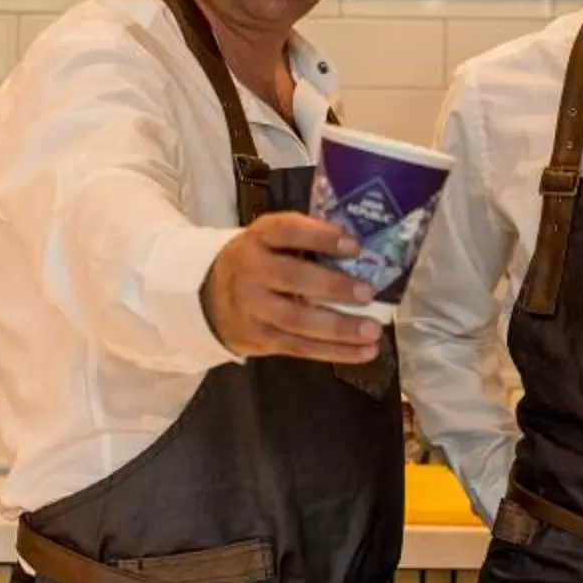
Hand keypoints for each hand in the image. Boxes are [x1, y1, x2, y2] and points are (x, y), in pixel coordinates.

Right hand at [200, 212, 382, 364]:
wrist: (209, 298)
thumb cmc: (259, 263)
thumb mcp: (270, 241)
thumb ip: (307, 239)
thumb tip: (368, 248)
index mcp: (258, 238)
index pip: (287, 231)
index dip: (321, 237)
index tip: (354, 245)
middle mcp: (250, 271)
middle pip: (292, 278)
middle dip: (333, 286)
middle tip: (368, 293)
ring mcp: (252, 309)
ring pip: (298, 321)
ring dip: (340, 328)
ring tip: (373, 330)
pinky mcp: (260, 340)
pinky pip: (301, 348)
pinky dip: (336, 352)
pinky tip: (365, 352)